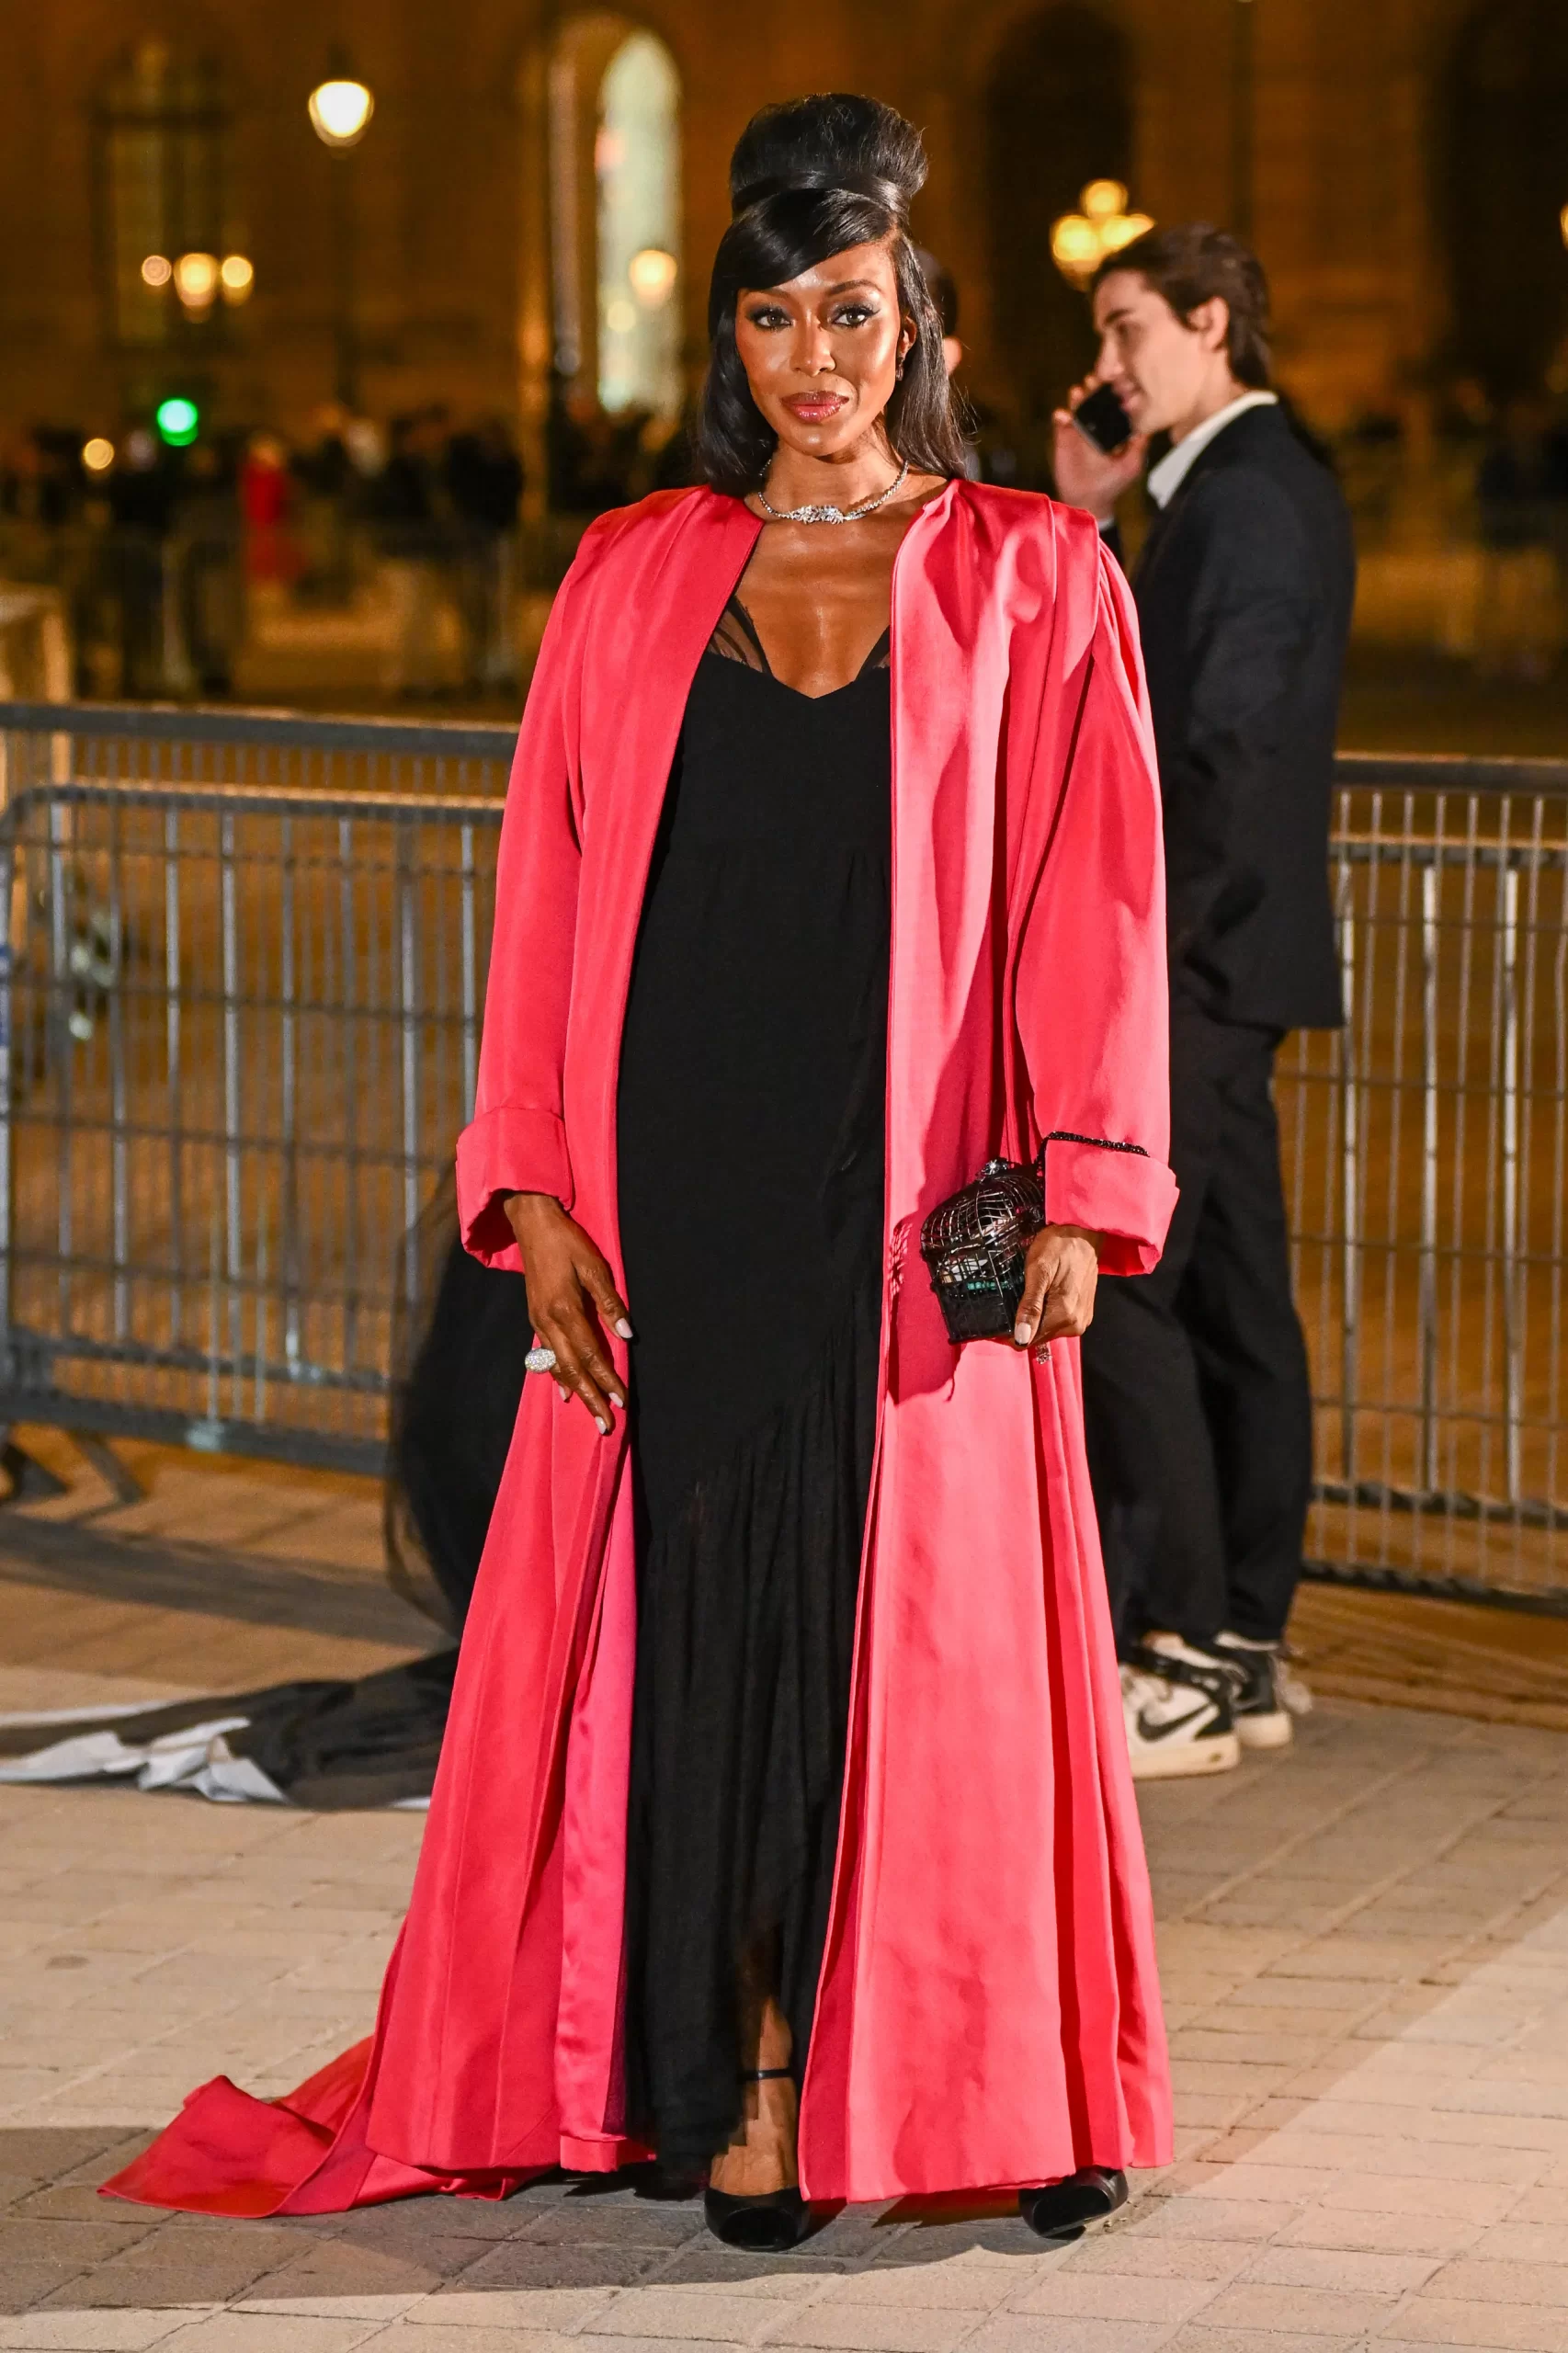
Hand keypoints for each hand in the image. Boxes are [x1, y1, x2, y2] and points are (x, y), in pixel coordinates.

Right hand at [504, 1191, 630, 1434]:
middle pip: (573, 1370)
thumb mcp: (595, 1267)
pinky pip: (547, 1356)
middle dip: (591, 1398)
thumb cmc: (567, 1242)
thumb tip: (627, 1336)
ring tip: (590, 1414)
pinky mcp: (535, 1318)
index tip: (621, 1401)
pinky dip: (557, 1376)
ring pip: (558, 1366)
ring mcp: (539, 1322)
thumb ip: (610, 1303)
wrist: (532, 1224)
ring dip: (577, 1392)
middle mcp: (549, 1322)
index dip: (607, 1379)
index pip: (591, 1354)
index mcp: (566, 1310)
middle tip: (606, 1425)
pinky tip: (565, 1391)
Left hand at [1012, 1225, 1101, 1351]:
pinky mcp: (1084, 1314)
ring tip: (1025, 1295)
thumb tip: (1020, 1338)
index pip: (1026, 1341)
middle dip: (1021, 1324)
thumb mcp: (1038, 1270)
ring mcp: (1081, 1320)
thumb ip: (1030, 1306)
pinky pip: (1057, 1323)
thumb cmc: (1059, 1246)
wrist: (1084, 1233)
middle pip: (1037, 1337)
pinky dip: (1046, 1314)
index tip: (997, 1319)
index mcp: (1064, 1316)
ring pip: (1046, 1330)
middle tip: (1010, 1301)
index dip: (1008, 1333)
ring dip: (1034, 1319)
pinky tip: (1040, 1297)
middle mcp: (1075, 1324)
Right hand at [1050, 378, 1148, 524]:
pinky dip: (1060, 416)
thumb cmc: (1113, 483)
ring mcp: (1079, 429)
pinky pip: (1060, 422)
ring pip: (1078, 406)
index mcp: (1114, 427)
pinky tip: (1062, 415)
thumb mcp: (1131, 465)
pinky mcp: (1064, 438)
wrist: (1088, 501)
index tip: (1117, 380)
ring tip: (1078, 392)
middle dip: (1095, 387)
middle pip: (1096, 399)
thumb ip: (1139, 446)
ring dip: (1078, 397)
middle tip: (1094, 379)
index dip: (1116, 390)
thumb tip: (1148, 427)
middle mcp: (1097, 424)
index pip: (1115, 403)